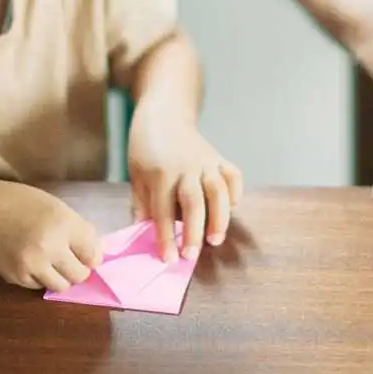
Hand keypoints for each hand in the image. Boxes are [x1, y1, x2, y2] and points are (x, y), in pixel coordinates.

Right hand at [0, 182, 100, 290]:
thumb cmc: (25, 205)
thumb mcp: (58, 208)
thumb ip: (78, 231)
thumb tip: (96, 257)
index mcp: (64, 224)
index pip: (94, 255)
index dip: (93, 256)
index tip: (87, 253)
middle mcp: (50, 246)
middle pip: (80, 275)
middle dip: (79, 269)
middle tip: (71, 260)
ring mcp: (32, 264)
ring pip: (61, 286)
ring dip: (61, 277)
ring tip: (53, 262)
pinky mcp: (17, 277)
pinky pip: (39, 286)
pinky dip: (41, 278)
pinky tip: (34, 261)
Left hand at [128, 111, 242, 262]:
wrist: (165, 114)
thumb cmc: (146, 147)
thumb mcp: (136, 174)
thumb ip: (141, 204)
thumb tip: (142, 234)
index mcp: (160, 174)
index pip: (164, 211)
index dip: (166, 237)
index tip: (168, 259)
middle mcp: (186, 168)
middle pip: (194, 202)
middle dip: (194, 231)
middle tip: (192, 255)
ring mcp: (206, 161)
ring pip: (218, 190)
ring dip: (219, 217)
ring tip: (216, 239)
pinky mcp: (219, 158)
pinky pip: (233, 175)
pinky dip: (236, 192)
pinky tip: (232, 207)